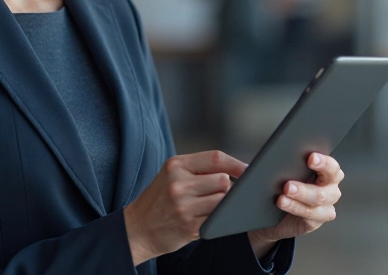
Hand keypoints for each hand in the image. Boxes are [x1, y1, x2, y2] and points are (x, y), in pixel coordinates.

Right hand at [124, 150, 246, 265]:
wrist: (138, 227)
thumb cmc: (160, 198)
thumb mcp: (172, 174)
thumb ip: (199, 169)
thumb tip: (235, 170)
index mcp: (176, 165)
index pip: (216, 158)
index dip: (236, 164)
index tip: (249, 170)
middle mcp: (179, 184)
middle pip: (223, 180)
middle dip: (227, 187)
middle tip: (219, 193)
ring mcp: (184, 206)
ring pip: (223, 200)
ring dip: (224, 204)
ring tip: (212, 206)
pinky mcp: (190, 226)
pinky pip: (217, 219)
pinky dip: (218, 219)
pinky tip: (208, 218)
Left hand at [247, 153, 343, 256]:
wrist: (274, 215)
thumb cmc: (284, 188)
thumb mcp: (288, 174)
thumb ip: (292, 166)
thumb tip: (282, 157)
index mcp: (327, 173)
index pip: (331, 167)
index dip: (324, 162)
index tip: (311, 158)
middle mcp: (330, 189)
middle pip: (326, 187)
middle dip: (306, 183)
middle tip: (288, 185)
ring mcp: (326, 206)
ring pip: (318, 200)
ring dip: (299, 196)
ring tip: (281, 197)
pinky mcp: (316, 221)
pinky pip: (309, 215)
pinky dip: (295, 208)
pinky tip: (284, 204)